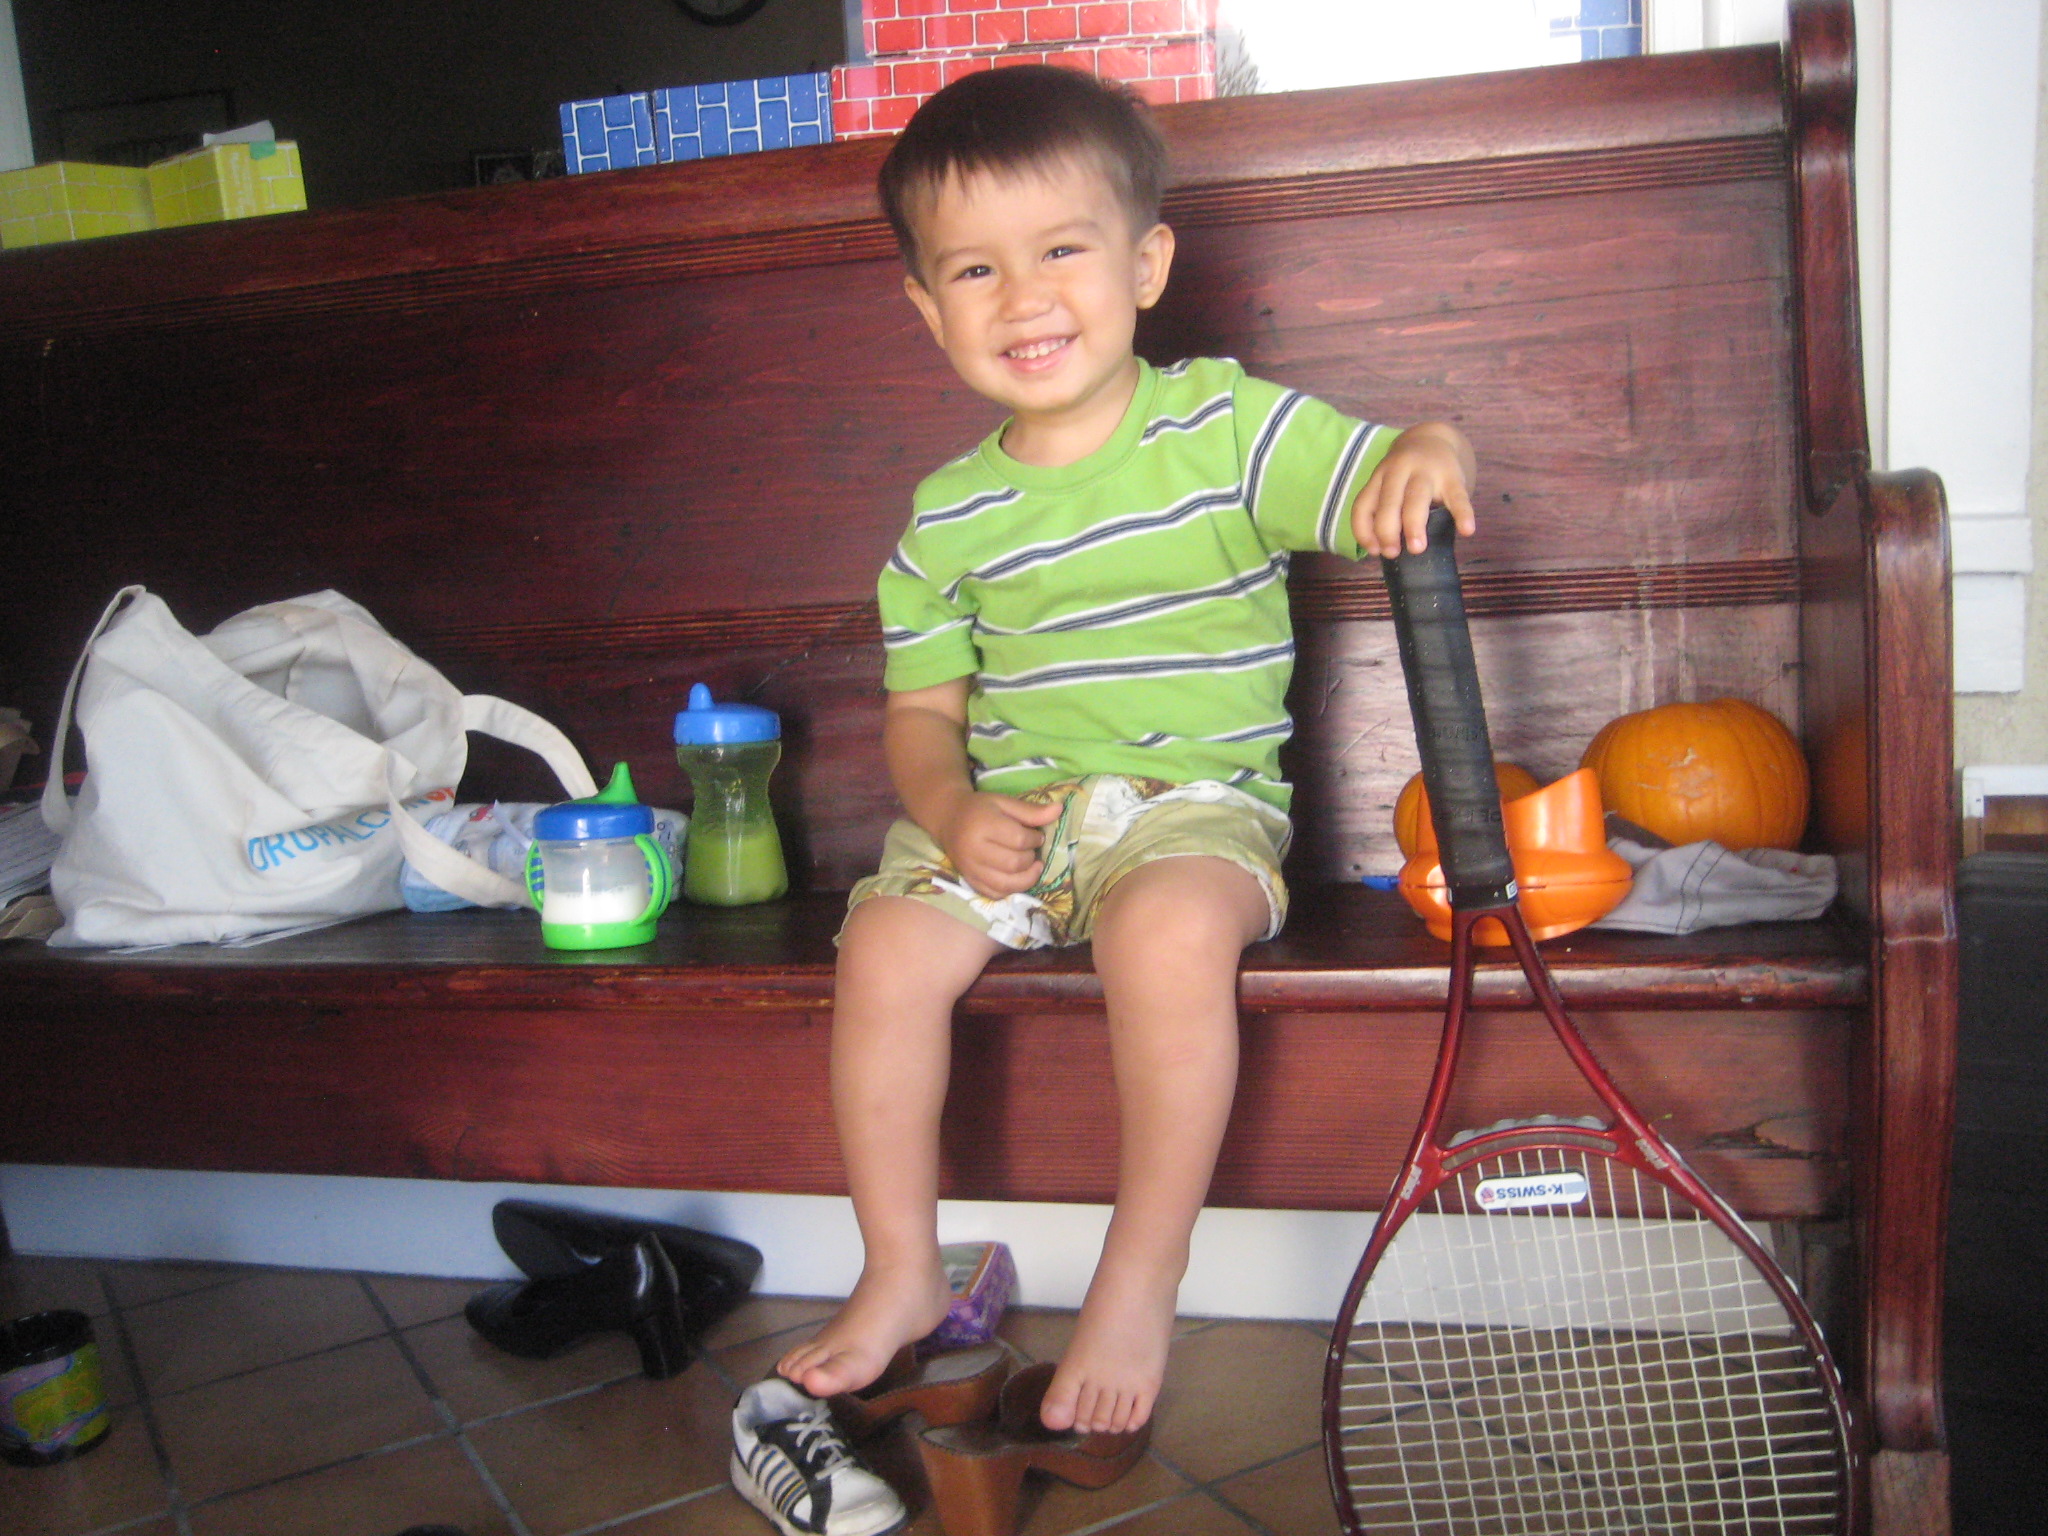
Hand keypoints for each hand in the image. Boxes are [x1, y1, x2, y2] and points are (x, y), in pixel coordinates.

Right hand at [937, 791, 1063, 899]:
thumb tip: (1059, 810)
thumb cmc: (979, 808)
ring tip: (1032, 866)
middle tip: (1031, 849)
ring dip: (1026, 877)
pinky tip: (1017, 877)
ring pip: (1006, 884)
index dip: (1035, 839)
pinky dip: (1011, 889)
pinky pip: (995, 894)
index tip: (1036, 834)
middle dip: (1031, 858)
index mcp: (983, 825)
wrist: (948, 818)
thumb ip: (1031, 810)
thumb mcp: (1004, 803)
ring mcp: (970, 869)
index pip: (1019, 840)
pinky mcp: (970, 880)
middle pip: (1014, 863)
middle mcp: (974, 850)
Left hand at [1352, 421, 1477, 558]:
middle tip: (1392, 553)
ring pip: (1417, 498)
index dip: (1364, 531)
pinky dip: (1463, 514)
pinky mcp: (1453, 476)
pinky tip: (1467, 530)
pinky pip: (1458, 496)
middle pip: (1389, 501)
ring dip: (1414, 525)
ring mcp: (1426, 472)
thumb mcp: (1388, 484)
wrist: (1433, 437)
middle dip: (1387, 530)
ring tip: (1417, 549)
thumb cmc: (1406, 474)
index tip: (1374, 551)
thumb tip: (1382, 549)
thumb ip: (1383, 511)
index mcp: (1380, 477)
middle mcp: (1399, 471)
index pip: (1364, 504)